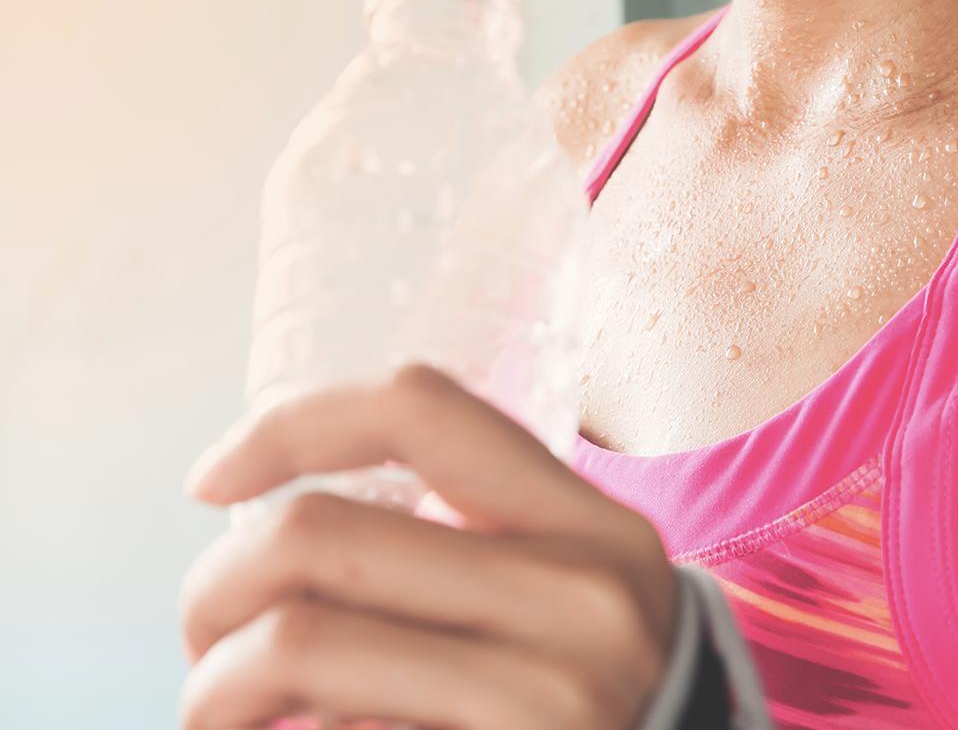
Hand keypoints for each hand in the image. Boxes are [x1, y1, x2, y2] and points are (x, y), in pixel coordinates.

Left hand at [179, 364, 678, 729]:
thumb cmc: (596, 686)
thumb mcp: (572, 586)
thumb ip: (475, 535)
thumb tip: (289, 513)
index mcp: (591, 526)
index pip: (420, 410)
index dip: (289, 424)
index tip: (213, 481)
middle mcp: (581, 598)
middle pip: (320, 532)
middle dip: (215, 585)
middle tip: (207, 631)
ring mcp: (549, 697)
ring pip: (297, 638)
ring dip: (217, 678)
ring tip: (220, 701)